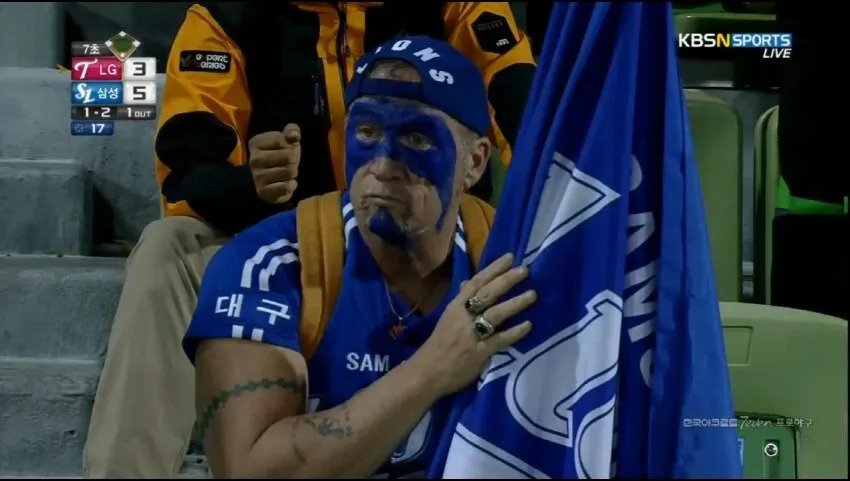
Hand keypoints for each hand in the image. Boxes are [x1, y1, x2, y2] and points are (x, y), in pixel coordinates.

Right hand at [248, 124, 300, 204]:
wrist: (270, 181)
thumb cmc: (280, 155)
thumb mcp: (286, 140)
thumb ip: (292, 131)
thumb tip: (294, 135)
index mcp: (256, 143)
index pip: (283, 140)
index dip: (291, 145)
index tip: (286, 150)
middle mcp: (254, 159)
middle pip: (289, 157)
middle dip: (294, 161)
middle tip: (287, 163)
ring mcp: (257, 176)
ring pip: (290, 172)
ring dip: (293, 173)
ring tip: (285, 173)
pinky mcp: (263, 191)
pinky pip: (287, 187)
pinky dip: (291, 185)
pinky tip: (285, 184)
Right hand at [411, 253, 535, 396]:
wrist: (427, 372)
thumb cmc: (439, 345)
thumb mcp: (447, 318)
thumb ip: (460, 302)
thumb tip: (467, 283)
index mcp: (455, 307)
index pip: (475, 283)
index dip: (493, 269)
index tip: (509, 257)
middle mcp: (463, 317)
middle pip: (487, 294)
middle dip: (506, 281)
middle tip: (525, 270)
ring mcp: (471, 334)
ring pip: (495, 314)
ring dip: (515, 303)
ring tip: (532, 294)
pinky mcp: (479, 352)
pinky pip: (499, 339)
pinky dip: (514, 332)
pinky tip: (528, 325)